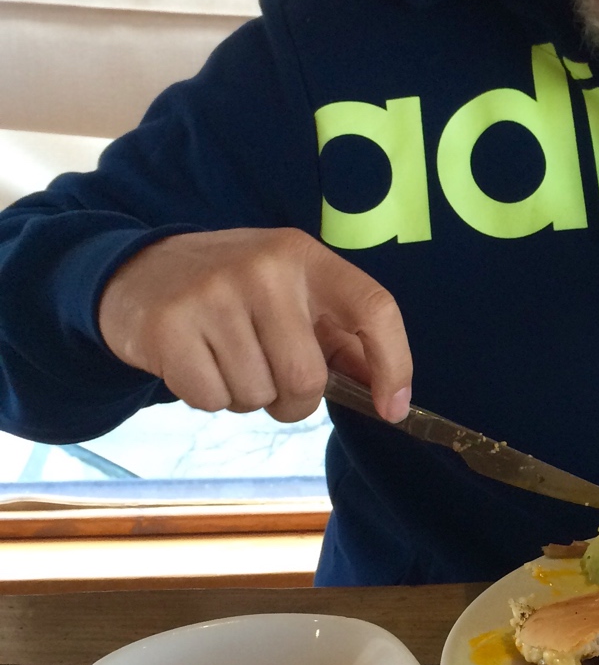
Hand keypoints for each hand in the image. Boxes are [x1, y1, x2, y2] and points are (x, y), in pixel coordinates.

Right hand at [98, 229, 412, 422]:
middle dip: (293, 400)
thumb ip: (340, 338)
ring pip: (258, 396)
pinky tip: (195, 361)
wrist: (138, 272)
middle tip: (269, 377)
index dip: (393, 364)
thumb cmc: (233, 292)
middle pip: (307, 378)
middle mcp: (263, 268)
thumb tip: (391, 396)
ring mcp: (213, 294)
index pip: (373, 308)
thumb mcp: (290, 293)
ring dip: (246, 397)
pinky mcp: (169, 327)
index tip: (392, 408)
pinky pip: (212, 400)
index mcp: (304, 256)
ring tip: (224, 358)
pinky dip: (209, 398)